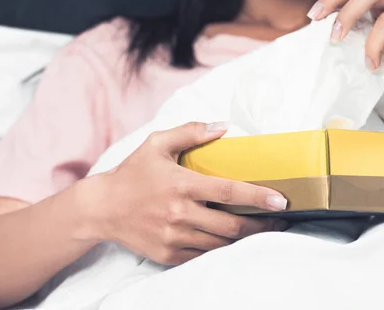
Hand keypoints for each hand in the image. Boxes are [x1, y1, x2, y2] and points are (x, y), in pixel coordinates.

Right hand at [83, 122, 288, 265]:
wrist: (101, 208)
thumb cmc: (132, 173)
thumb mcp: (157, 143)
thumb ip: (190, 131)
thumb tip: (223, 126)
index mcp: (181, 184)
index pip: (228, 192)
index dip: (258, 197)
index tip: (281, 201)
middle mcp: (180, 213)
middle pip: (232, 225)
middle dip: (261, 225)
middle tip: (280, 220)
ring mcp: (174, 237)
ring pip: (220, 244)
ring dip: (245, 239)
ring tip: (263, 229)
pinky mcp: (168, 254)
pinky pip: (203, 255)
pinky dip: (220, 249)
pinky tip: (232, 240)